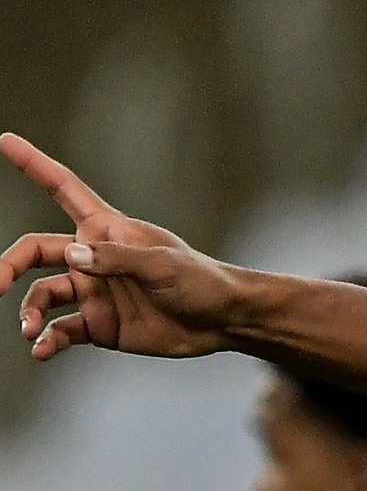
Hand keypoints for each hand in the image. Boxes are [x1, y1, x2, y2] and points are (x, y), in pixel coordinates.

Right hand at [5, 132, 255, 360]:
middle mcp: (92, 259)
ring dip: (29, 312)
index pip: (63, 189)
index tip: (6, 140)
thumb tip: (74, 256)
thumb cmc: (199, 281)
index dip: (34, 165)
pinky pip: (61, 330)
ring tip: (29, 329)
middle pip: (34, 252)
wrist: (222, 321)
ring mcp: (93, 292)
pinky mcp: (99, 324)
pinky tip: (41, 349)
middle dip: (8, 265)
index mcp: (106, 229)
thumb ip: (117, 259)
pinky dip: (47, 340)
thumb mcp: (161, 265)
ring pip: (42, 296)